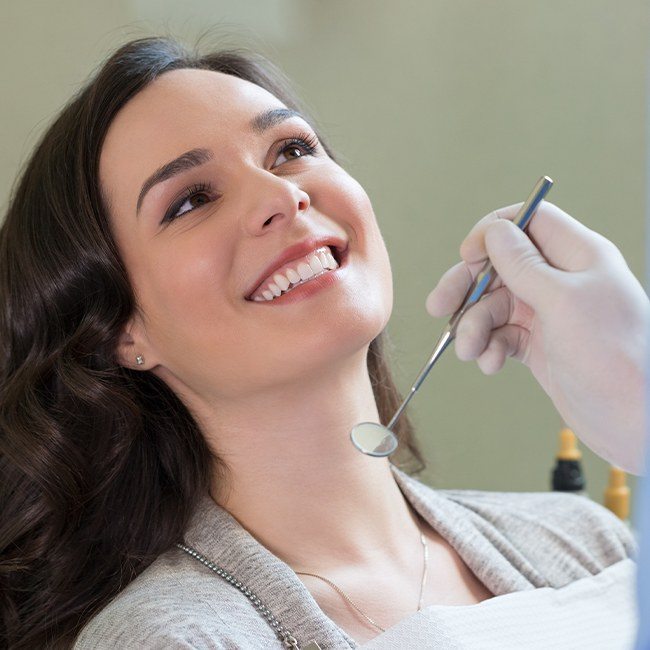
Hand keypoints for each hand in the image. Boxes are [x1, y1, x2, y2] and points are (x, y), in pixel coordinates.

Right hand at [425, 201, 648, 474]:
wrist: (635, 419)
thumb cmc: (613, 354)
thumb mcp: (563, 301)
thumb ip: (523, 264)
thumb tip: (493, 232)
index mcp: (577, 255)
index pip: (527, 221)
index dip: (492, 233)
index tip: (467, 255)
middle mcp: (560, 280)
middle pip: (499, 266)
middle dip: (467, 287)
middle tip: (439, 307)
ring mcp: (548, 314)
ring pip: (494, 306)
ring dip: (474, 326)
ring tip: (470, 351)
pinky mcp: (539, 345)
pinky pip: (500, 335)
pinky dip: (489, 348)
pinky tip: (491, 364)